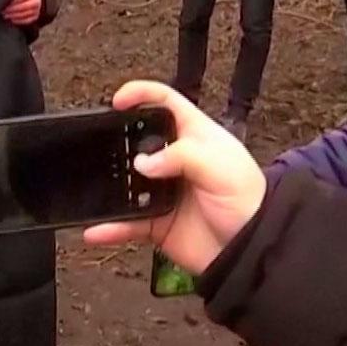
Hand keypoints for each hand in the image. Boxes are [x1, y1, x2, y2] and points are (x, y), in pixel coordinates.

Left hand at [2, 0, 42, 25]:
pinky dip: (18, 21)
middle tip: (3, 10)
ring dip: (13, 15)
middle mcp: (37, 0)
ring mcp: (37, 9)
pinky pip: (27, 20)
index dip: (14, 0)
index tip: (5, 2)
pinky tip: (11, 19)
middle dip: (12, 9)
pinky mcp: (35, 16)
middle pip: (24, 6)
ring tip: (5, 15)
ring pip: (25, 14)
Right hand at [81, 81, 266, 273]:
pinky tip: (96, 229)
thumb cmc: (249, 203)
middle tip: (104, 150)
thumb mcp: (221, 167)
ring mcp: (162, 192)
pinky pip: (125, 223)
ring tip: (98, 189)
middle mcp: (176, 162)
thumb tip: (144, 162)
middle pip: (138, 142)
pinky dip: (109, 227)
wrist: (250, 250)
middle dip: (118, 143)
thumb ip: (183, 156)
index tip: (118, 100)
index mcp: (195, 137)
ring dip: (110, 187)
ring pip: (126, 183)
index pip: (166, 103)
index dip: (142, 95)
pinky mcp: (156, 222)